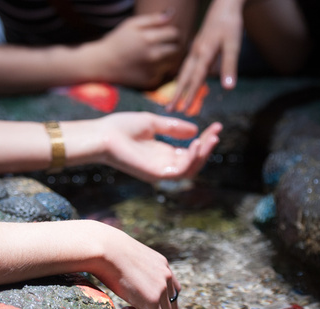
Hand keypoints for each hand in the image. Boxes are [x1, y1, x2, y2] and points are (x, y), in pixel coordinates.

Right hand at [89, 223, 180, 308]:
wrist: (103, 248)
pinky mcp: (153, 300)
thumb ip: (138, 270)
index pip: (172, 291)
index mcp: (162, 264)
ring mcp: (162, 288)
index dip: (157, 301)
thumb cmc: (108, 251)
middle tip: (129, 308)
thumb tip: (131, 282)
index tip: (135, 299)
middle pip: (171, 306)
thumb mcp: (129, 258)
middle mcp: (167, 276)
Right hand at [93, 13, 180, 88]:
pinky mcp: (151, 81)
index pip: (174, 33)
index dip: (171, 32)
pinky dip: (160, 70)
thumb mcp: (131, 25)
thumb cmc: (117, 41)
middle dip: (173, 45)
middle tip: (164, 45)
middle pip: (177, 48)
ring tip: (156, 55)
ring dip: (169, 58)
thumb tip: (172, 14)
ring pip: (173, 62)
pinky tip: (149, 66)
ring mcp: (153, 70)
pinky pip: (164, 74)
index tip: (166, 34)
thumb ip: (153, 19)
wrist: (103, 64)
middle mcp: (153, 55)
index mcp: (149, 38)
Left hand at [97, 112, 221, 182]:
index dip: (205, 139)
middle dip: (208, 146)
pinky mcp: (155, 174)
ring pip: (190, 169)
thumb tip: (195, 130)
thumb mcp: (152, 123)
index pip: (190, 150)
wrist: (102, 135)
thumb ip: (173, 127)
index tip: (216, 126)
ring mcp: (160, 171)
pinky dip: (191, 160)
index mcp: (163, 153)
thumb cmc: (121, 128)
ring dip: (203, 154)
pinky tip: (197, 143)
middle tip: (217, 131)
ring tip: (211, 138)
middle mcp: (163, 164)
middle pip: (194, 161)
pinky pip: (180, 172)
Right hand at [167, 0, 244, 111]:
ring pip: (184, 72)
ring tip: (173, 101)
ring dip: (179, 88)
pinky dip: (183, 78)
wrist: (224, 6)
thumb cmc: (230, 24)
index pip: (195, 79)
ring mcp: (195, 50)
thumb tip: (229, 88)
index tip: (183, 110)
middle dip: (177, 95)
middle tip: (168, 111)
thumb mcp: (234, 45)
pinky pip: (187, 67)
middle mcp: (196, 53)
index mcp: (204, 53)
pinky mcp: (197, 48)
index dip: (190, 96)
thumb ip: (230, 67)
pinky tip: (183, 84)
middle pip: (184, 78)